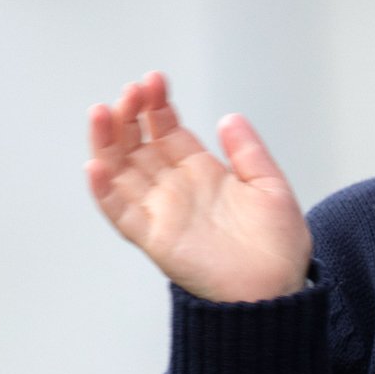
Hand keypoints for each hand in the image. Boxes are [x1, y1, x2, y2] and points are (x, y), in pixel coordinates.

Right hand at [85, 71, 311, 301]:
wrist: (278, 292)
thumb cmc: (278, 250)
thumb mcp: (271, 188)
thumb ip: (249, 152)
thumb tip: (230, 117)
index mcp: (202, 174)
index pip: (167, 130)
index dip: (156, 105)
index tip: (154, 81)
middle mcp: (176, 190)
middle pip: (137, 145)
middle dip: (128, 115)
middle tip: (131, 92)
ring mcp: (162, 213)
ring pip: (120, 172)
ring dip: (107, 142)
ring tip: (102, 113)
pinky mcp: (155, 239)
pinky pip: (121, 214)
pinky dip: (104, 192)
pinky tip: (96, 165)